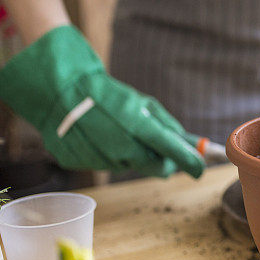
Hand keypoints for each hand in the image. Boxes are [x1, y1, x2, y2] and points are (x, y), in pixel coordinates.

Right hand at [0, 25, 204, 177]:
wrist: (59, 90)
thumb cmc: (107, 95)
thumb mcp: (142, 104)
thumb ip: (168, 127)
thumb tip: (192, 144)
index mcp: (139, 128)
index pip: (175, 154)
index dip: (192, 163)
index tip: (200, 169)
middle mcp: (122, 148)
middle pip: (156, 168)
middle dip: (162, 160)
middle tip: (156, 146)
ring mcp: (100, 158)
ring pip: (130, 165)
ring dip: (131, 154)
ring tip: (116, 131)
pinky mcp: (81, 163)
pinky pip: (106, 164)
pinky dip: (108, 154)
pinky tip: (98, 137)